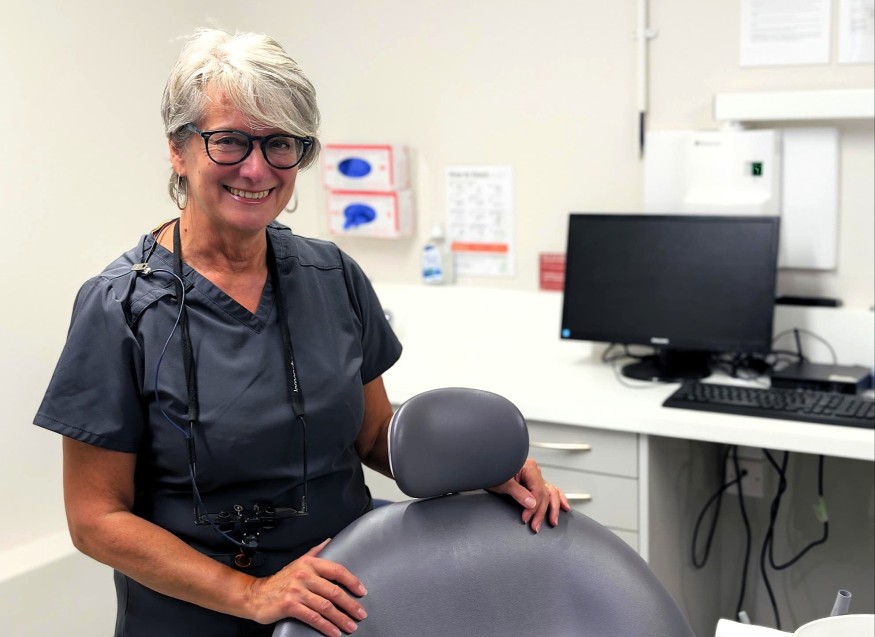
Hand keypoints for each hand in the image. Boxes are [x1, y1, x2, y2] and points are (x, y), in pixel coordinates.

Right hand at [247, 539, 367, 635]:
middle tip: (360, 614)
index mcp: (309, 563)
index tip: (362, 591)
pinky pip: (313, 617)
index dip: (352, 581)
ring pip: (325, 606)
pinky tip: (334, 632)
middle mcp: (304, 575)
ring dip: (341, 618)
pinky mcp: (290, 606)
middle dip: (350, 604)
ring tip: (351, 626)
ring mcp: (296, 591)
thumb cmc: (280, 580)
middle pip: (334, 591)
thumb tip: (329, 541)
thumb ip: (315, 552)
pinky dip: (326, 626)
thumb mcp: (297, 562)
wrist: (256, 594)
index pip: (337, 570)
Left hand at [489, 458, 570, 532]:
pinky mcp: (533, 483)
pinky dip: (557, 498)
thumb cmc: (492, 471)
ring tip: (552, 521)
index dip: (534, 507)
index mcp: (530, 467)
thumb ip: (518, 492)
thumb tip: (532, 504)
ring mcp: (535, 477)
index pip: (538, 492)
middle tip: (535, 526)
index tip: (526, 518)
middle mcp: (535, 471)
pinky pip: (550, 490)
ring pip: (551, 493)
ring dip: (553, 508)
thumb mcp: (503, 483)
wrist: (485, 465)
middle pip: (545, 494)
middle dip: (541, 512)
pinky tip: (564, 507)